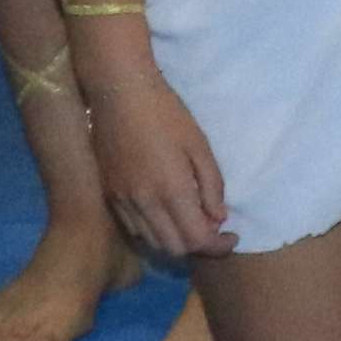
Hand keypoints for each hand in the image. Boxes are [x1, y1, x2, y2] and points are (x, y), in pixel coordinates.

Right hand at [78, 38, 234, 261]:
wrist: (119, 92)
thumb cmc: (166, 112)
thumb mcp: (199, 144)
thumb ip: (211, 185)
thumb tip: (218, 219)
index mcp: (171, 189)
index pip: (197, 239)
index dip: (218, 245)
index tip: (232, 235)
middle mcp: (144, 203)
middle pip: (174, 248)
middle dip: (198, 245)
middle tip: (212, 228)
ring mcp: (122, 201)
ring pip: (152, 242)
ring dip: (175, 240)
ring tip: (189, 221)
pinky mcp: (109, 194)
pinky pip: (133, 228)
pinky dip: (153, 231)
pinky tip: (164, 213)